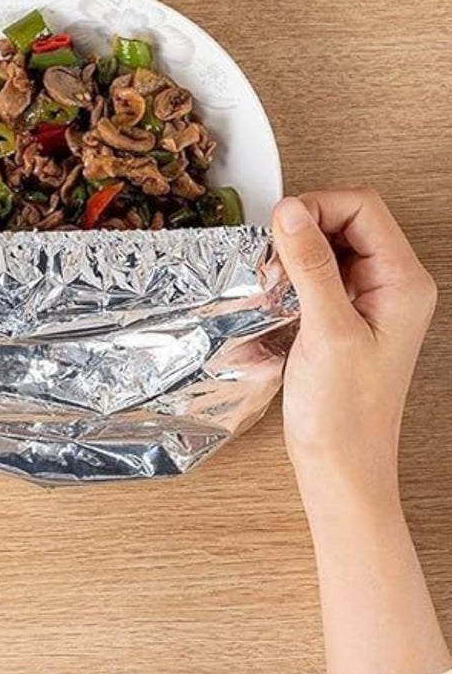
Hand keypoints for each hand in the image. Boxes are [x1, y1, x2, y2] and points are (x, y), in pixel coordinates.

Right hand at [272, 189, 449, 673]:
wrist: (339, 466)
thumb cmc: (344, 411)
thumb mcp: (326, 330)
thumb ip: (310, 265)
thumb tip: (290, 210)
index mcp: (402, 282)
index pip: (362, 209)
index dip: (317, 207)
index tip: (277, 229)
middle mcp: (391, 284)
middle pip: (345, 223)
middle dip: (302, 233)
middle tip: (271, 264)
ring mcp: (368, 301)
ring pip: (327, 248)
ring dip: (293, 257)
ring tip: (271, 286)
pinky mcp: (345, 317)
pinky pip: (318, 276)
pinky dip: (292, 279)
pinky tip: (276, 301)